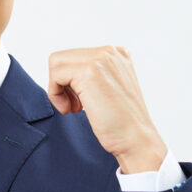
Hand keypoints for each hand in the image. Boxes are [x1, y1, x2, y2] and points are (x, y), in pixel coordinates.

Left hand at [47, 44, 167, 172]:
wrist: (136, 139)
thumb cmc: (121, 122)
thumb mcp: (108, 89)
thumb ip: (93, 75)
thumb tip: (64, 75)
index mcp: (117, 54)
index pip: (75, 57)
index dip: (70, 82)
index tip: (80, 101)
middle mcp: (110, 52)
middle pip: (62, 58)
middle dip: (61, 84)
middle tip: (74, 106)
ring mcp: (100, 59)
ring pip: (56, 63)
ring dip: (57, 89)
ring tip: (73, 108)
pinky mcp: (89, 72)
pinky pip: (55, 75)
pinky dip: (55, 95)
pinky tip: (70, 110)